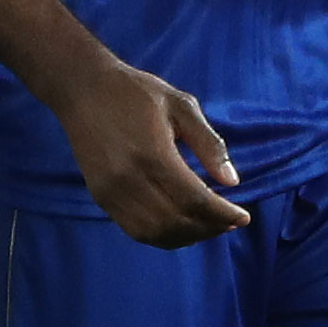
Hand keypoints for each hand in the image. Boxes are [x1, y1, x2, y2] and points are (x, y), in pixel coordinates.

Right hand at [50, 60, 250, 247]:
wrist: (83, 89)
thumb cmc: (136, 92)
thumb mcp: (181, 105)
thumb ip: (209, 144)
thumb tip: (232, 181)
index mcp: (153, 154)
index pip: (194, 200)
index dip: (222, 214)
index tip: (244, 217)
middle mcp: (130, 180)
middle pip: (177, 222)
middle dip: (210, 228)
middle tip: (230, 222)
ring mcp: (112, 193)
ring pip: (156, 233)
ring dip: (187, 236)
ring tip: (209, 226)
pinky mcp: (101, 197)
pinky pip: (135, 230)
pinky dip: (163, 236)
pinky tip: (180, 226)